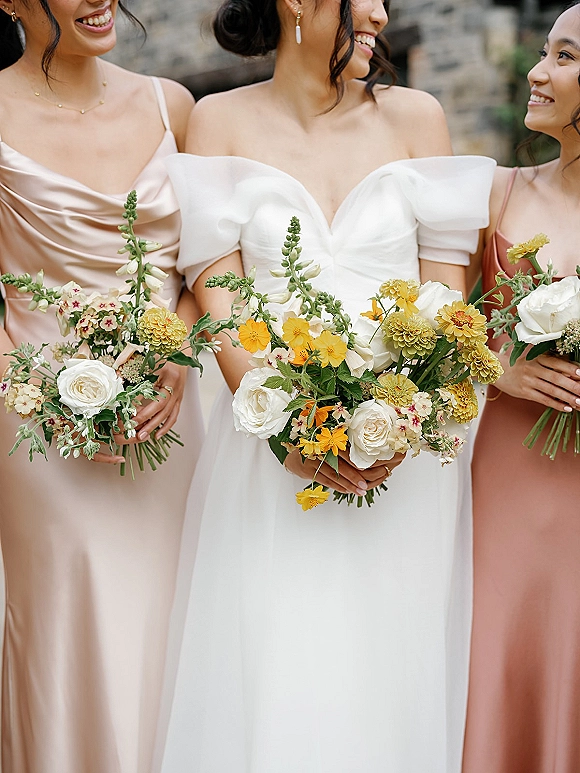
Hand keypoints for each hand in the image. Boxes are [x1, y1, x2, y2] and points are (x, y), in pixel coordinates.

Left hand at [90, 362, 186, 463]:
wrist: (182, 351)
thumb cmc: (164, 354)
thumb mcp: (149, 359)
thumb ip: (134, 369)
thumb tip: (117, 379)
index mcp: (167, 375)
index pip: (153, 396)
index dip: (141, 407)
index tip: (128, 416)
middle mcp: (175, 387)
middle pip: (161, 408)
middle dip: (146, 421)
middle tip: (132, 431)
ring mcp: (179, 394)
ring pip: (167, 415)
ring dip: (154, 427)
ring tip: (141, 437)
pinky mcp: (179, 399)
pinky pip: (174, 416)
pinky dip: (166, 427)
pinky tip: (157, 435)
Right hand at [284, 448, 404, 494]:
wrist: (294, 455)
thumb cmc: (316, 448)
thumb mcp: (328, 441)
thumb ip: (342, 445)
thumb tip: (364, 455)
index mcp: (328, 439)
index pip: (345, 452)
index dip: (356, 461)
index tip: (368, 469)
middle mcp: (320, 449)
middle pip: (340, 465)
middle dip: (354, 477)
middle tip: (365, 485)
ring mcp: (313, 460)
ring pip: (334, 475)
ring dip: (348, 485)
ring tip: (360, 491)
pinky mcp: (308, 471)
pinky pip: (326, 481)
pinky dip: (338, 486)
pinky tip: (347, 490)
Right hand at [496, 352, 579, 411]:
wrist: (498, 371)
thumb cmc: (520, 364)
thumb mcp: (533, 358)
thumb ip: (550, 362)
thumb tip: (572, 370)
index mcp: (537, 358)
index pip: (557, 363)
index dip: (570, 368)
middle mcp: (533, 369)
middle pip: (556, 378)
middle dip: (572, 386)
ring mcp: (528, 381)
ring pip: (551, 390)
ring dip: (567, 397)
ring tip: (579, 402)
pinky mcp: (524, 392)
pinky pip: (543, 399)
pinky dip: (556, 404)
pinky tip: (567, 408)